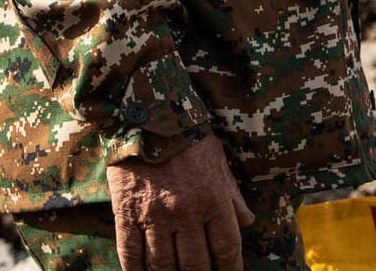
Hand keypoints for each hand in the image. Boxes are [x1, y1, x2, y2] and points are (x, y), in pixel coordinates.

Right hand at [107, 134, 254, 270]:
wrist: (149, 119)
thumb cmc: (189, 141)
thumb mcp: (220, 163)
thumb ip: (232, 196)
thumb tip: (248, 222)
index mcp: (213, 199)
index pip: (226, 247)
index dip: (230, 269)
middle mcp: (185, 212)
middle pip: (195, 263)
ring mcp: (154, 216)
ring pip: (163, 266)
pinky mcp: (127, 216)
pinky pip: (131, 255)